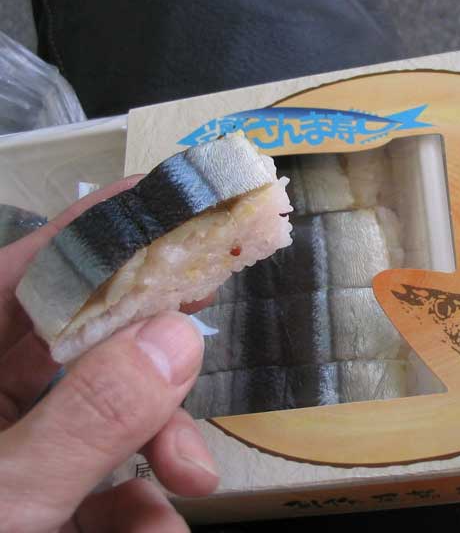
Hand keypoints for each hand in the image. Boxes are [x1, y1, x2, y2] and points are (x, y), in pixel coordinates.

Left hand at [0, 179, 218, 531]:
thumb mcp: (6, 503)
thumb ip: (90, 418)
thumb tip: (177, 336)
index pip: (21, 272)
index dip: (95, 226)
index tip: (168, 197)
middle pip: (72, 335)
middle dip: (146, 347)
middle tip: (204, 321)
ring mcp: (5, 448)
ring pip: (94, 410)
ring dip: (153, 442)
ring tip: (190, 483)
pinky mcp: (30, 493)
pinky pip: (92, 475)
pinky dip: (132, 500)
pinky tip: (153, 529)